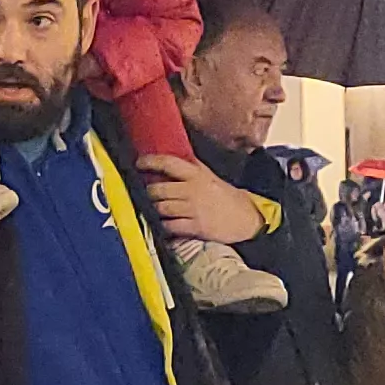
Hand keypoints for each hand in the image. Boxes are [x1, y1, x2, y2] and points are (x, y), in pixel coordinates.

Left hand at [142, 152, 264, 244]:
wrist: (246, 218)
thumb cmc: (225, 196)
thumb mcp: (210, 176)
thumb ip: (192, 167)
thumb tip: (171, 156)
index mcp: (196, 175)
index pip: (168, 163)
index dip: (150, 162)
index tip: (139, 163)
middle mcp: (193, 191)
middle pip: (159, 189)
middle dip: (149, 192)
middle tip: (148, 193)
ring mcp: (194, 210)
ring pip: (161, 208)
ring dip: (154, 209)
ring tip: (154, 208)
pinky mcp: (196, 227)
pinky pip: (170, 226)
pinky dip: (164, 225)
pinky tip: (164, 223)